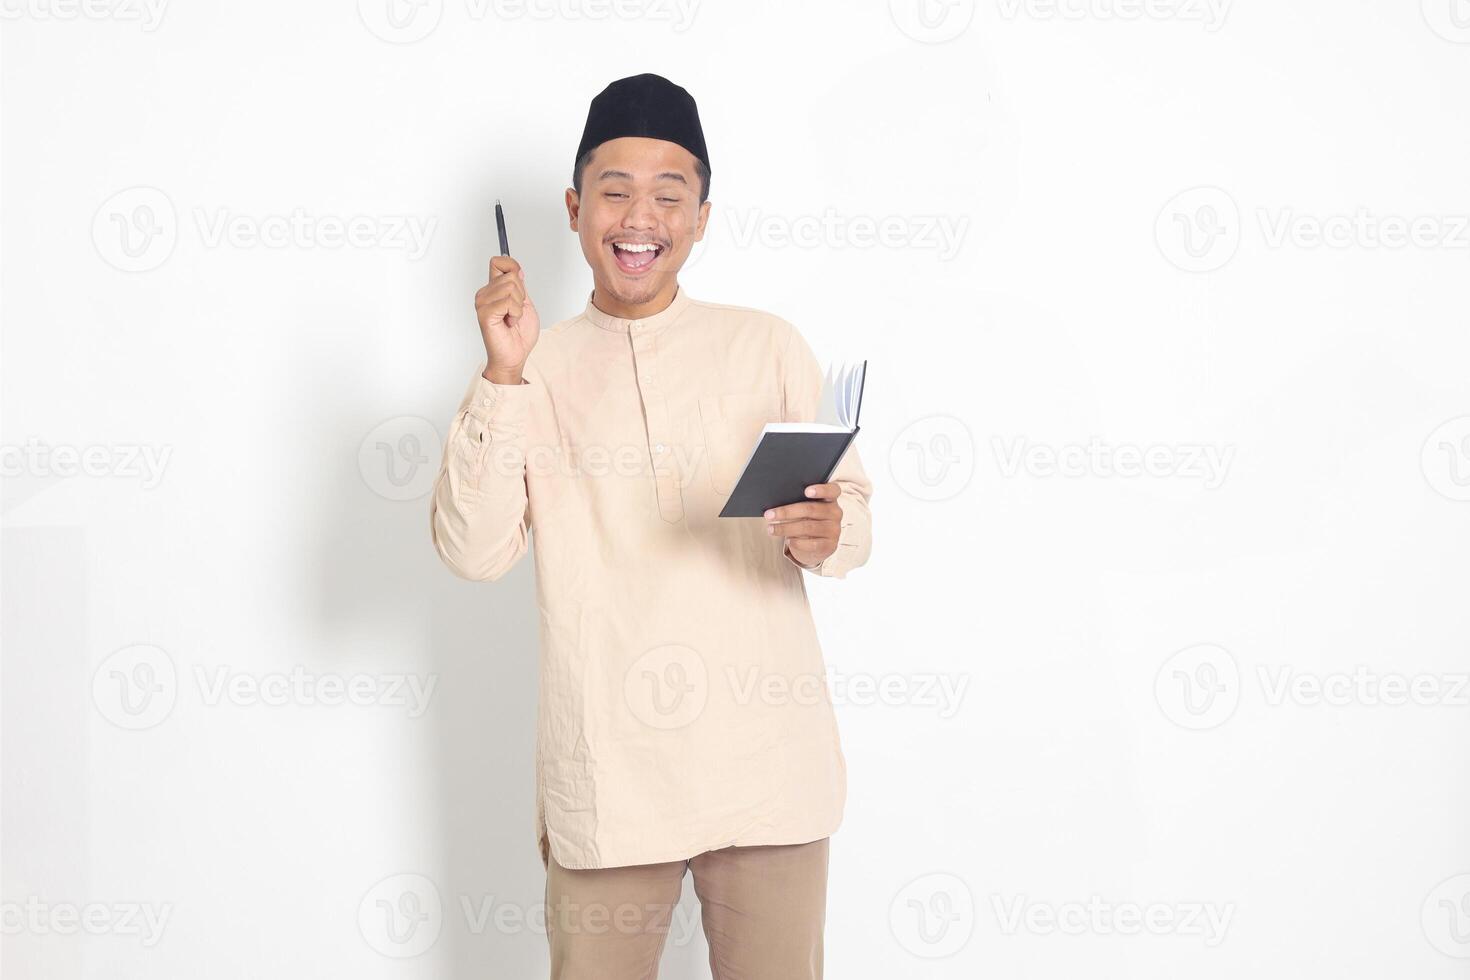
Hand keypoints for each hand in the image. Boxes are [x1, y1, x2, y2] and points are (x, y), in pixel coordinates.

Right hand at [475, 255, 539, 382]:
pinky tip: (509, 323)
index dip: (512, 266)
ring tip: (511, 319)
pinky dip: (515, 314)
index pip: (498, 262)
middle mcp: (485, 294)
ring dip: (518, 306)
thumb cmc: (518, 335)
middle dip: (521, 295)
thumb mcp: (525, 305)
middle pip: (511, 275)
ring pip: (511, 287)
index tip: (520, 281)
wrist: (514, 356)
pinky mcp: (484, 313)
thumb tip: (517, 270)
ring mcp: (483, 303)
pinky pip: (508, 302)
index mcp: (493, 290)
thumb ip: (520, 287)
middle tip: (515, 312)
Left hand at [765, 483, 842, 567]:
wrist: (818, 545)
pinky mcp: (830, 546)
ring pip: (807, 527)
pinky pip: (811, 544)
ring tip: (771, 529)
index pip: (832, 490)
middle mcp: (835, 513)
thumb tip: (776, 504)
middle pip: (810, 509)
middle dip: (786, 512)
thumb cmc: (808, 520)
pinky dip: (796, 542)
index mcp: (831, 499)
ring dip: (785, 528)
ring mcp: (834, 530)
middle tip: (769, 514)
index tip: (806, 491)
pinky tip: (787, 541)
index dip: (820, 490)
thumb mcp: (806, 510)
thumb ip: (798, 502)